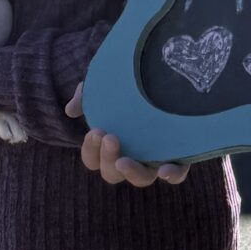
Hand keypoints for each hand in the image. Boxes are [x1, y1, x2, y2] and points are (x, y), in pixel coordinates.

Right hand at [66, 89, 189, 187]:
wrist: (162, 70)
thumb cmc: (126, 84)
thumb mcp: (103, 85)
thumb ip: (86, 96)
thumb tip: (71, 111)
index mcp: (110, 146)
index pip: (93, 160)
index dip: (91, 151)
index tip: (96, 131)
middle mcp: (131, 155)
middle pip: (113, 173)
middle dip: (107, 158)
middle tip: (110, 136)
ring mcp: (154, 157)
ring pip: (141, 179)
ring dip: (131, 172)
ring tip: (124, 160)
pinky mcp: (179, 153)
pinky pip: (177, 173)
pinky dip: (171, 175)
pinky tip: (164, 169)